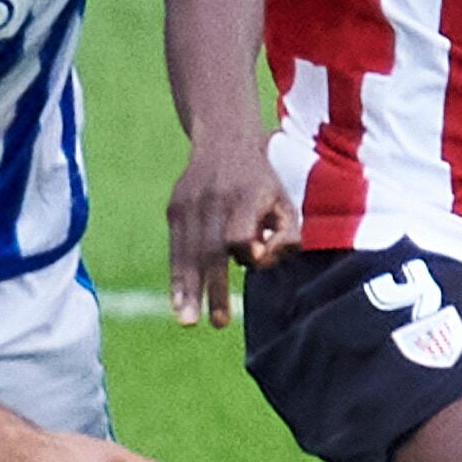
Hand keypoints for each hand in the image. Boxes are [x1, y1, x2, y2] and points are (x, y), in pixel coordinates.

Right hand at [166, 129, 294, 325]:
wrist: (223, 139)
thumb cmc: (263, 184)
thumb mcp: (286, 202)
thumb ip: (286, 236)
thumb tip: (258, 260)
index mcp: (245, 196)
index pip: (237, 232)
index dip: (244, 249)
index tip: (250, 260)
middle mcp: (214, 200)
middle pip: (210, 249)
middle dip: (213, 288)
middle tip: (217, 323)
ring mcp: (189, 203)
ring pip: (187, 252)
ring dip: (188, 289)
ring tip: (188, 321)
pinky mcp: (175, 207)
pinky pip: (175, 248)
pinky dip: (176, 276)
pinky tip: (177, 302)